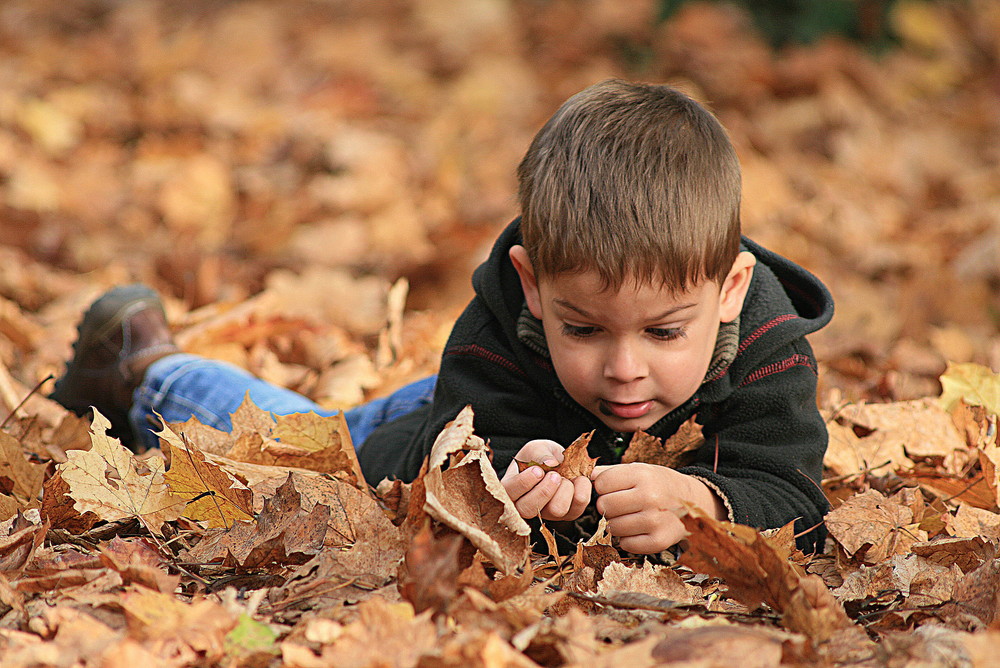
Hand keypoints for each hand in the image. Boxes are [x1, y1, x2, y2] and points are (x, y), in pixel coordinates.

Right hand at [501, 439, 591, 521]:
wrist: (558, 461)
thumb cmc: (540, 455)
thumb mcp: (536, 448)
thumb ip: (539, 453)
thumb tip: (551, 463)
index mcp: (512, 490)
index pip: (510, 493)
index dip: (524, 483)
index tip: (538, 470)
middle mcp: (526, 507)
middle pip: (529, 509)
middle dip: (545, 490)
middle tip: (555, 475)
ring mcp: (547, 514)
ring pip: (556, 511)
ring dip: (565, 490)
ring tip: (566, 477)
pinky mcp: (567, 515)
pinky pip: (576, 509)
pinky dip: (582, 490)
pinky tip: (579, 479)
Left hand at [591, 463, 724, 553]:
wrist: (692, 501)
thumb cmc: (657, 484)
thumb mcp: (637, 470)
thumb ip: (607, 472)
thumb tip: (581, 476)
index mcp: (642, 475)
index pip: (601, 483)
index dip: (603, 487)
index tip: (614, 489)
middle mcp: (650, 497)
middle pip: (604, 506)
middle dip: (607, 507)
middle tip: (621, 505)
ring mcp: (655, 520)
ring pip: (613, 527)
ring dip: (616, 524)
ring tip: (631, 516)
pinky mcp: (659, 541)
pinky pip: (626, 545)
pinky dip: (628, 540)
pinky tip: (638, 530)